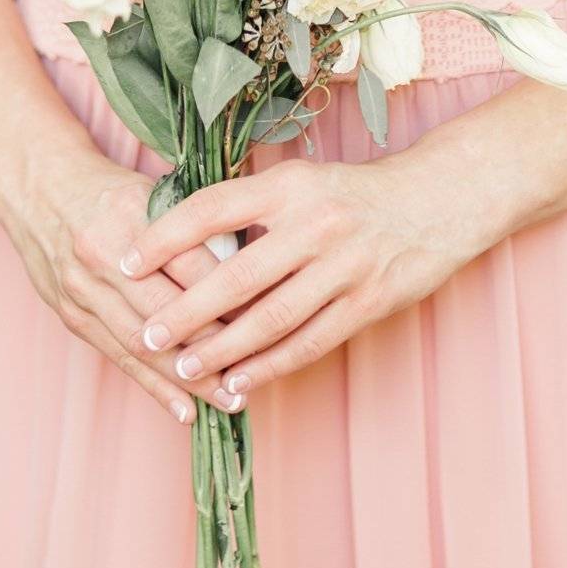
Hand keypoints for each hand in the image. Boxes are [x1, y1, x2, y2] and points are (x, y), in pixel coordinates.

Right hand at [2, 148, 245, 422]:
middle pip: (169, 311)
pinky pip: (118, 357)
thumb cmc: (107, 188)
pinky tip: (185, 410)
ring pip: (143, 344)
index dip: (234, 295)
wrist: (37, 186)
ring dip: (189, 378)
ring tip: (229, 400)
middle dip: (216, 347)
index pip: (192, 263)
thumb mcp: (150, 190)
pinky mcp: (72, 315)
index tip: (271, 318)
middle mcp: (104, 255)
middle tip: (257, 372)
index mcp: (132, 214)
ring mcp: (82, 289)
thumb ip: (192, 229)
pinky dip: (154, 387)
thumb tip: (251, 266)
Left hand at [115, 145, 478, 402]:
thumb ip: (252, 210)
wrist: (439, 200)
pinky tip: (238, 384)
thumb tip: (185, 242)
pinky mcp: (367, 303)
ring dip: (223, 349)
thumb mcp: (302, 183)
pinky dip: (270, 367)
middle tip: (146, 333)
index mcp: (289, 185)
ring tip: (184, 367)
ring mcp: (344, 266)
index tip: (127, 259)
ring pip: (271, 318)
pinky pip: (308, 343)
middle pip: (237, 274)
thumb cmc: (355, 193)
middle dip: (186, 309)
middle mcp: (315, 223)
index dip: (165, 236)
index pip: (212, 208)